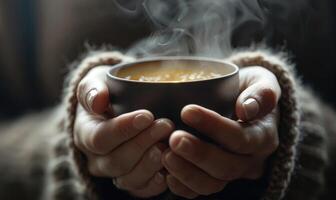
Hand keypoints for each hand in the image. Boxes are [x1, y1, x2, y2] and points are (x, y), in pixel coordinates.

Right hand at [73, 66, 173, 197]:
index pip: (99, 138)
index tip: (146, 115)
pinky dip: (155, 183)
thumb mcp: (95, 83)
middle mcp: (97, 158)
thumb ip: (92, 90)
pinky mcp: (133, 181)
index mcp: (85, 134)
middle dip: (143, 144)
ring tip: (168, 146)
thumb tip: (98, 100)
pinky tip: (169, 169)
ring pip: (128, 179)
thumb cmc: (107, 94)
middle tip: (166, 125)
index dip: (123, 129)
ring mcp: (114, 173)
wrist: (114, 109)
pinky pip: (141, 190)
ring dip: (150, 164)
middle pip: (116, 161)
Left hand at [162, 66, 280, 198]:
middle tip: (173, 138)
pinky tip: (166, 172)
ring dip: (186, 173)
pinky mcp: (216, 178)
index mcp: (263, 136)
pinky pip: (200, 190)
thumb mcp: (262, 81)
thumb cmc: (248, 91)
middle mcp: (250, 160)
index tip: (187, 111)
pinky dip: (182, 186)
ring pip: (212, 184)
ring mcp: (233, 172)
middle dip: (198, 154)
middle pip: (226, 167)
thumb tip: (247, 109)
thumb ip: (262, 92)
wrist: (244, 106)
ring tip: (165, 155)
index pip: (241, 138)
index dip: (214, 127)